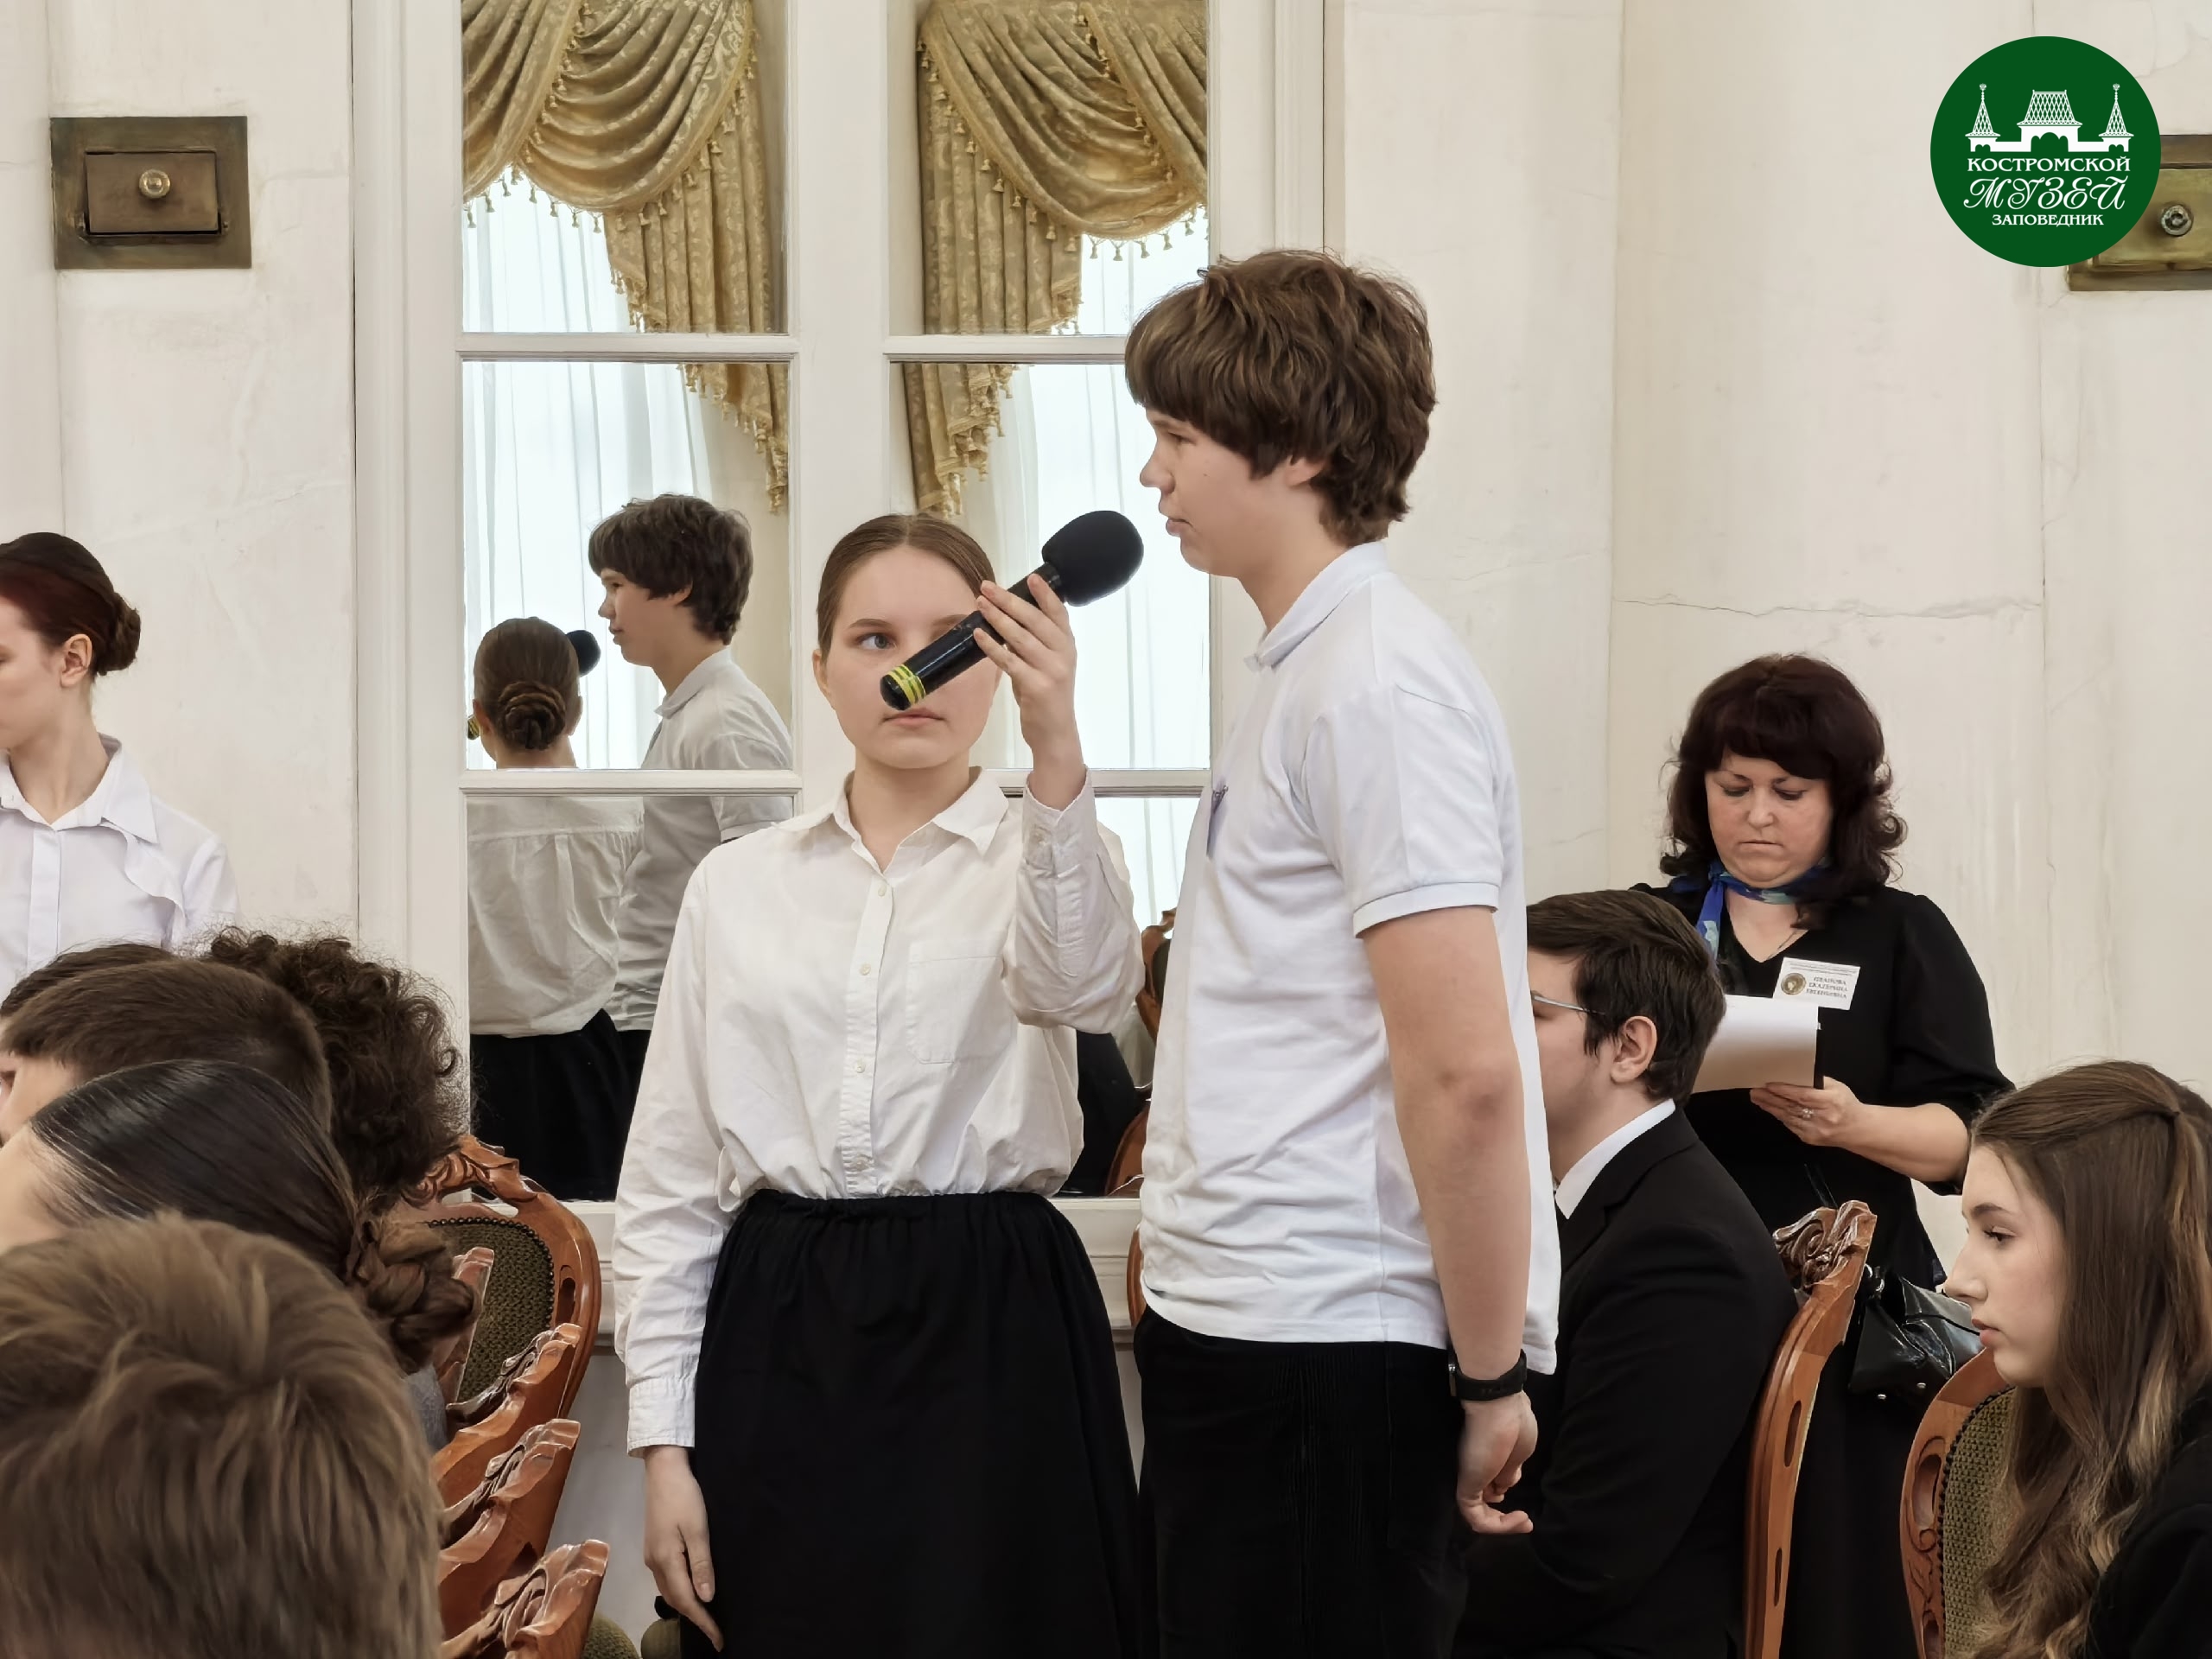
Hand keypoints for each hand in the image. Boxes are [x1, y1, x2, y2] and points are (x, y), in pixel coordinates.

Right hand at [642, 1445, 722, 1649]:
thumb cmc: (684, 1496)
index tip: (719, 1639)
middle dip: (695, 1617)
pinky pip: (667, 1579)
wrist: (663, 1470)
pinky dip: (680, 1590)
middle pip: (675, 1600)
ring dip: (687, 1605)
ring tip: (707, 1616)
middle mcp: (654, 1563)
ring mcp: (651, 1555)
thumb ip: (702, 1564)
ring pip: (669, 1590)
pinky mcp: (654, 1546)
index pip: (686, 1601)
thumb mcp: (699, 1529)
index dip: (703, 1621)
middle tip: (717, 1631)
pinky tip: (692, 1589)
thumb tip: (706, 1598)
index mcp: (666, 1560)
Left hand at [973, 575, 1084, 807]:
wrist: (1055, 733)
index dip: (1045, 594)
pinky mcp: (1036, 687)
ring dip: (998, 618)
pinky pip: (1010, 661)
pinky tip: (979, 634)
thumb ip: (1036, 641)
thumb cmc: (1046, 696)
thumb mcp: (1048, 663)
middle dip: (1010, 601)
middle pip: (1035, 620)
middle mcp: (1063, 654)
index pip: (1058, 612)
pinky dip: (992, 646)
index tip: (1031, 577)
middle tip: (988, 587)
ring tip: (980, 603)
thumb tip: (1008, 616)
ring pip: (1020, 637)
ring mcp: (1052, 671)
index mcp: (1068, 645)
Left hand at [1457, 1392, 1537, 1534]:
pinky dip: (1498, 1525)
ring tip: (1524, 1522)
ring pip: (1478, 1513)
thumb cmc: (1514, 1420)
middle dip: (1504, 1518)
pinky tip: (1521, 1518)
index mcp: (1489, 1456)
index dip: (1506, 1492)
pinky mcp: (1467, 1484)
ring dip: (1503, 1525)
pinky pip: (1475, 1516)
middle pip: (1484, 1500)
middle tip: (1526, 1521)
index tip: (1526, 1506)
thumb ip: (1510, 1471)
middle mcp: (1477, 1468)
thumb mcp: (1521, 1451)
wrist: (1497, 1403)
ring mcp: (1470, 1477)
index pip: (1492, 1482)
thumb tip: (1505, 1486)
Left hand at [1750, 1077, 1866, 1146]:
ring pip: (1788, 1117)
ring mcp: (1815, 1130)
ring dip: (1771, 1107)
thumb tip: (1795, 1073)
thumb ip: (1817, 1081)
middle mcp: (1823, 1117)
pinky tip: (1770, 1108)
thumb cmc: (1846, 1104)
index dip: (1784, 1091)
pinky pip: (1790, 1125)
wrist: (1857, 1130)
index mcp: (1831, 1102)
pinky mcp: (1810, 1138)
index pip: (1803, 1096)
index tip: (1769, 1085)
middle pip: (1792, 1107)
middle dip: (1771, 1099)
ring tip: (1758, 1098)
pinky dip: (1779, 1116)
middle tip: (1755, 1091)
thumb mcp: (1837, 1087)